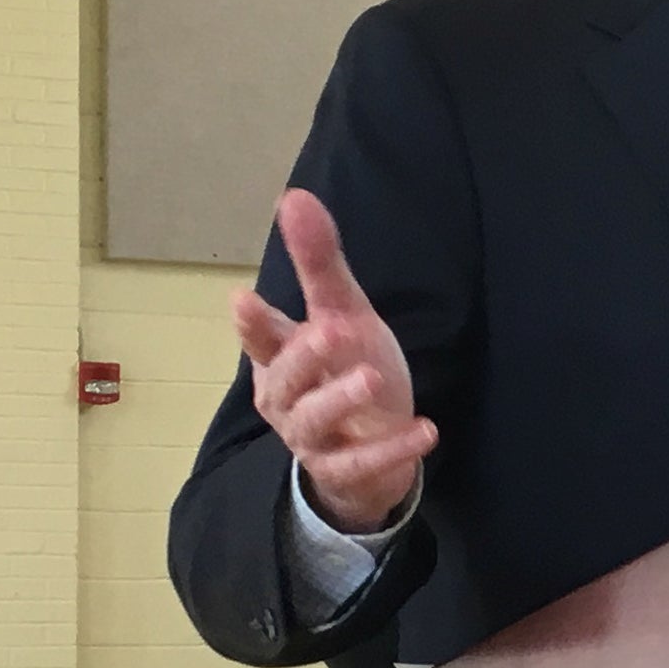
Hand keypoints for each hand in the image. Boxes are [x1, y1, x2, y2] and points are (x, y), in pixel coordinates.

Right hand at [229, 189, 433, 532]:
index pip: (262, 339)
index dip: (253, 323)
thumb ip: (319, 263)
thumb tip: (293, 196)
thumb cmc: (347, 370)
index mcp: (281, 359)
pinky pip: (361, 464)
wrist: (371, 444)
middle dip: (305, 357)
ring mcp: (312, 439)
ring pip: (314, 422)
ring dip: (342, 399)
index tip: (242, 299)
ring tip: (373, 379)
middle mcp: (287, 400)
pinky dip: (392, 449)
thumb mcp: (343, 313)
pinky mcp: (342, 471)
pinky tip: (426, 430)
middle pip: (286, 380)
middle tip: (333, 333)